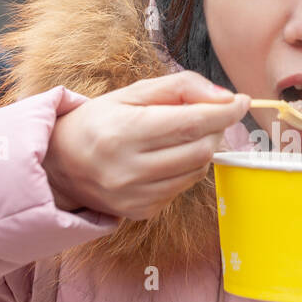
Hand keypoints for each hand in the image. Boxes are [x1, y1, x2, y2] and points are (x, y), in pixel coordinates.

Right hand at [42, 72, 249, 219]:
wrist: (60, 165)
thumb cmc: (99, 122)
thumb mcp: (132, 94)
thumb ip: (179, 88)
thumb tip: (225, 97)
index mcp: (123, 132)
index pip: (190, 123)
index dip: (224, 113)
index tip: (242, 101)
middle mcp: (128, 169)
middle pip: (200, 150)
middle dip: (216, 131)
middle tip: (210, 117)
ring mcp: (135, 196)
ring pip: (196, 172)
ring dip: (202, 150)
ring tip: (183, 136)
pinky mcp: (141, 212)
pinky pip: (181, 188)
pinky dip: (185, 170)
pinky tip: (165, 159)